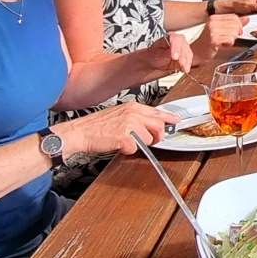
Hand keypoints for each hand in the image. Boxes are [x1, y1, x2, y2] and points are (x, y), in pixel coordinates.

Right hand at [57, 101, 180, 155]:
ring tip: (125, 141)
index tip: (176, 120)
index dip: (169, 117)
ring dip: (139, 144)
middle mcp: (133, 114)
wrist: (80, 132)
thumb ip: (135, 117)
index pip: (157, 112)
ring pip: (149, 139)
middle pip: (159, 126)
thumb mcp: (118, 114)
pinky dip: (128, 150)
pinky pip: (135, 149)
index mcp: (132, 107)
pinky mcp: (125, 138)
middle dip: (156, 136)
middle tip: (148, 140)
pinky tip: (118, 145)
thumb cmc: (96, 125)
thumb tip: (148, 124)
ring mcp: (130, 125)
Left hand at [141, 33, 193, 74]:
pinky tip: (186, 69)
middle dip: (183, 56)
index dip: (176, 48)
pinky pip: (189, 59)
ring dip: (187, 61)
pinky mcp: (185, 56)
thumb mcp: (157, 54)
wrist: (155, 61)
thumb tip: (171, 53)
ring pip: (188, 53)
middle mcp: (178, 41)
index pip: (176, 39)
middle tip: (181, 64)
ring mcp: (183, 48)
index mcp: (170, 37)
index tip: (175, 57)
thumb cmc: (154, 55)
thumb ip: (166, 53)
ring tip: (184, 69)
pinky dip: (188, 65)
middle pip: (184, 46)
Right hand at [196, 13, 245, 56]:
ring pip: (234, 32)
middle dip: (236, 33)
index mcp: (214, 18)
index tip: (236, 31)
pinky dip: (229, 44)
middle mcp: (213, 22)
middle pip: (236, 24)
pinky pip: (230, 40)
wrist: (196, 52)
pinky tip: (222, 45)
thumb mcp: (221, 30)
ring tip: (224, 42)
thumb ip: (234, 23)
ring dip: (232, 40)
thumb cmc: (208, 42)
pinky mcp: (214, 40)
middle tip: (228, 38)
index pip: (234, 17)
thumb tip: (246, 18)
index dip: (239, 25)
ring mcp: (212, 31)